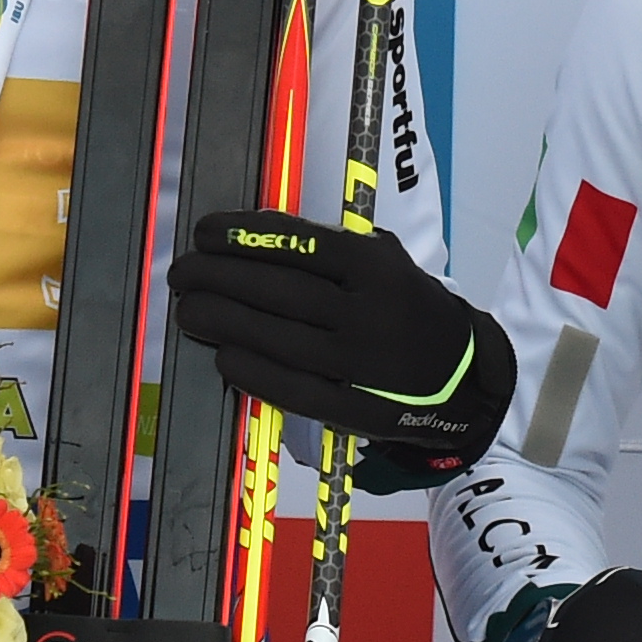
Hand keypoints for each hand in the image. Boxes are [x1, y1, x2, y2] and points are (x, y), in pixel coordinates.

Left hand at [169, 209, 512, 469]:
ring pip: (279, 340)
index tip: (204, 233)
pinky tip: (223, 357)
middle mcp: (369, 312)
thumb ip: (330, 247)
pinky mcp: (354, 408)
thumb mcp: (386, 260)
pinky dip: (253, 373)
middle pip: (280, 291)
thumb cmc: (406, 305)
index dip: (243, 236)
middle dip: (220, 278)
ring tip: (189, 310)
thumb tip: (251, 237)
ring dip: (225, 323)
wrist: (459, 374)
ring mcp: (361, 364)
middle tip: (182, 273)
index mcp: (377, 266)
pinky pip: (294, 389)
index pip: (299, 244)